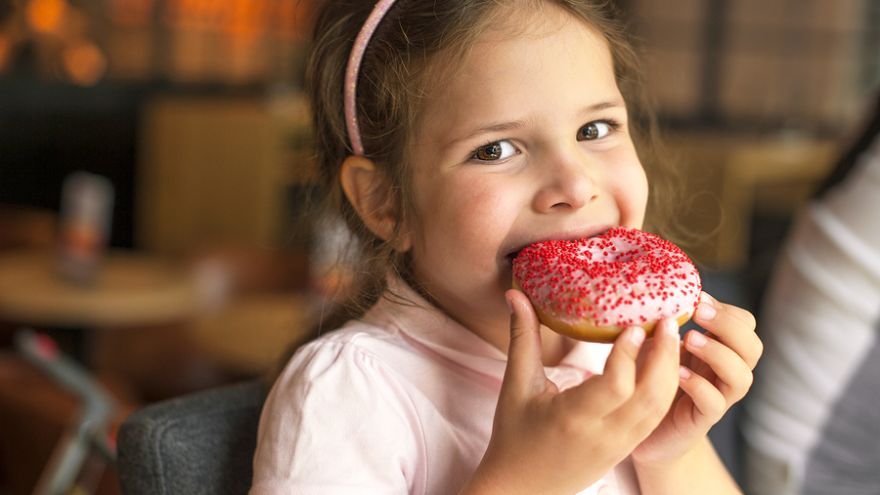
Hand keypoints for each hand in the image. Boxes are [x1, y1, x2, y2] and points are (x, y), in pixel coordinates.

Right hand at [462, 290, 681, 494]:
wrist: (523, 489)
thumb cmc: (514, 436)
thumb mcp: (516, 386)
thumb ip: (522, 338)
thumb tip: (516, 294)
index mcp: (573, 419)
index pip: (615, 387)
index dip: (629, 355)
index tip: (635, 325)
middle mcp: (604, 435)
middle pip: (650, 395)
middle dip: (665, 356)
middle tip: (669, 319)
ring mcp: (620, 445)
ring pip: (660, 407)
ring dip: (671, 370)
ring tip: (672, 334)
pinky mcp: (628, 448)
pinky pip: (656, 416)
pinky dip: (666, 388)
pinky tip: (664, 362)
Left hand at [631, 291, 762, 466]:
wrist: (644, 431)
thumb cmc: (651, 380)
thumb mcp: (657, 344)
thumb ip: (663, 323)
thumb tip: (656, 292)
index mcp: (719, 349)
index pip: (745, 325)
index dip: (727, 310)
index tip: (699, 298)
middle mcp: (724, 373)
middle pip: (753, 347)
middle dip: (729, 326)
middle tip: (699, 313)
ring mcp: (718, 397)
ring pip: (742, 376)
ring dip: (718, 353)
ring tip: (689, 340)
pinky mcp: (702, 419)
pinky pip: (714, 403)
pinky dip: (699, 385)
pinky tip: (679, 373)